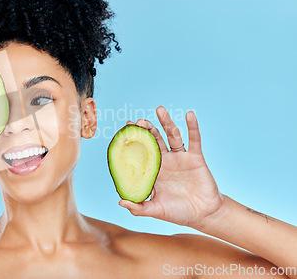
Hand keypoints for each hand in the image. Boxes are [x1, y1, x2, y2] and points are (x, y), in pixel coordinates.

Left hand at [118, 106, 224, 228]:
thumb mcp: (156, 210)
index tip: (124, 129)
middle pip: (154, 139)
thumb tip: (120, 202)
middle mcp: (165, 161)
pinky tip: (189, 114)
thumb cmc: (178, 212)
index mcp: (153, 170)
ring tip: (159, 109)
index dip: (133, 141)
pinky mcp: (196, 158)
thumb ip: (139, 207)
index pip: (141, 151)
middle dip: (146, 129)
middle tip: (138, 121)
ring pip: (172, 135)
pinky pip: (194, 140)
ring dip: (166, 122)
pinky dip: (192, 126)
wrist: (203, 215)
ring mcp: (180, 158)